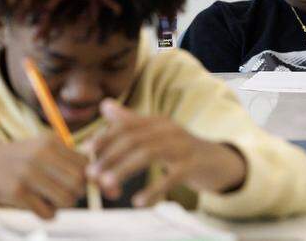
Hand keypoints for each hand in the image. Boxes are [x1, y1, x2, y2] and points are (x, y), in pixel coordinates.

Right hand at [0, 135, 86, 218]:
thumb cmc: (24, 158)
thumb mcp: (44, 148)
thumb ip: (69, 158)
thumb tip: (97, 177)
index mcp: (50, 143)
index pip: (85, 164)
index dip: (87, 177)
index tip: (80, 182)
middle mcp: (39, 157)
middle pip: (78, 183)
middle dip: (78, 192)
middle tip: (68, 193)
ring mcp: (27, 175)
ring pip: (66, 199)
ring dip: (64, 204)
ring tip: (55, 199)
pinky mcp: (17, 193)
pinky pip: (47, 212)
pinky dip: (48, 213)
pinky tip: (40, 206)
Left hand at [87, 100, 245, 206]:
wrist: (217, 161)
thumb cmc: (180, 150)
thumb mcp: (157, 134)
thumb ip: (130, 121)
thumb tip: (104, 104)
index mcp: (158, 122)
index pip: (126, 125)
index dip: (105, 138)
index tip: (87, 154)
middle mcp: (170, 129)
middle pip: (134, 139)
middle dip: (109, 156)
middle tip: (91, 175)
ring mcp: (183, 146)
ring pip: (148, 153)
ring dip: (124, 169)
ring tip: (107, 185)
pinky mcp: (193, 165)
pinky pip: (170, 177)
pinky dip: (153, 189)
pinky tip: (138, 201)